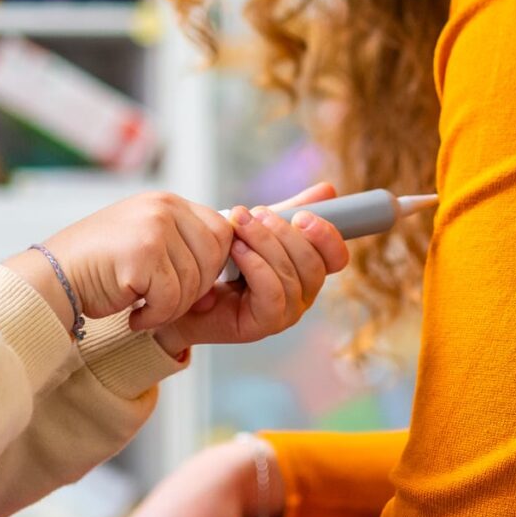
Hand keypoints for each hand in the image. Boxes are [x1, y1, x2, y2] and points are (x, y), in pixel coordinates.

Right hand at [6, 190, 235, 328]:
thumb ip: (180, 248)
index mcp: (166, 202)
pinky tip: (135, 316)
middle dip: (197, 290)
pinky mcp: (143, 255)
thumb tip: (218, 283)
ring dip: (173, 308)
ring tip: (146, 310)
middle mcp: (163, 209)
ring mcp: (154, 228)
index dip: (215, 263)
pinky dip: (157, 317)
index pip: (221, 230)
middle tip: (167, 304)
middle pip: (214, 256)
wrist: (53, 277)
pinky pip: (172, 298)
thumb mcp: (143, 243)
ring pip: (194, 282)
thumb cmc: (97, 267)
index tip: (194, 287)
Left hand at [152, 184, 347, 355]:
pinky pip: (272, 292)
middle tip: (254, 214)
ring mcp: (284, 313)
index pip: (336, 257)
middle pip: (313, 264)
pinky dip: (256, 266)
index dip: (327, 235)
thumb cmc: (219, 260)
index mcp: (306, 271)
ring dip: (265, 244)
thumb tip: (328, 191)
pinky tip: (236, 250)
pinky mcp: (262, 325)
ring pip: (291, 276)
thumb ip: (288, 212)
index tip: (302, 215)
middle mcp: (301, 295)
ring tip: (239, 225)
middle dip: (284, 233)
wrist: (179, 289)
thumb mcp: (255, 229)